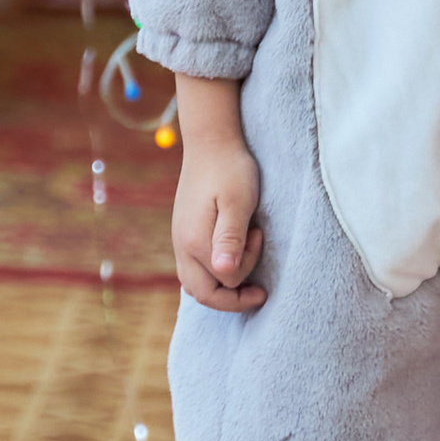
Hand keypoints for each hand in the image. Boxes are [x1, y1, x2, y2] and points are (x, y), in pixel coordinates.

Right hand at [174, 123, 267, 312]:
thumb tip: (225, 272)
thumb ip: (231, 237)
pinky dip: (213, 274)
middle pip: (203, 294)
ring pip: (196, 285)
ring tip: (246, 270)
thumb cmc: (230, 170)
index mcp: (195, 242)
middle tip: (259, 289)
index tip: (259, 238)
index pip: (224, 281)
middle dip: (233, 298)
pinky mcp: (184, 233)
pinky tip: (231, 258)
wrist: (210, 142)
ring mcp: (180, 241)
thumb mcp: (237, 201)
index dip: (247, 269)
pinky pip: (194, 269)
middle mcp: (182, 247)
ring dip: (223, 286)